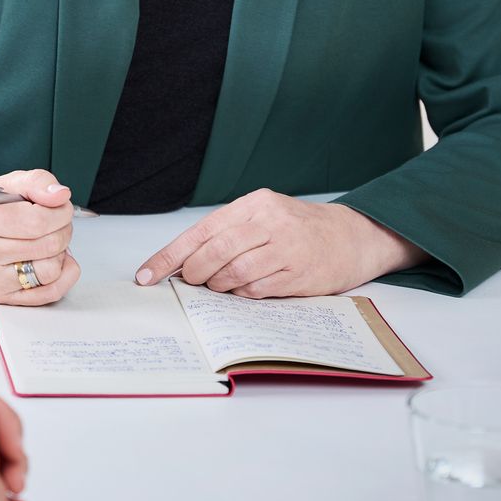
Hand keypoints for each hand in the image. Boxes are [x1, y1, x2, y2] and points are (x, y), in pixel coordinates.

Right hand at [0, 169, 80, 305]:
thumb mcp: (10, 183)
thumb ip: (38, 182)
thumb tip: (60, 196)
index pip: (36, 222)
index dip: (61, 213)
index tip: (62, 207)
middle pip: (47, 246)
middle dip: (63, 230)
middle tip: (57, 223)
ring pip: (50, 271)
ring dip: (60, 253)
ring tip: (48, 241)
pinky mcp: (0, 296)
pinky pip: (49, 293)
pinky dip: (63, 275)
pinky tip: (55, 260)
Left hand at [134, 189, 425, 297]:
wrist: (353, 236)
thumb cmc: (298, 228)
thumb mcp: (264, 215)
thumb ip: (229, 232)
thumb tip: (183, 260)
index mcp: (254, 203)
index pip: (201, 230)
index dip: (169, 256)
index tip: (146, 275)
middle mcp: (271, 222)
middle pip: (216, 252)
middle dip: (194, 273)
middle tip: (189, 282)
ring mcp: (288, 248)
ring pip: (235, 273)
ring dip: (218, 286)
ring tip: (216, 287)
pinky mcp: (301, 274)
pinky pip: (258, 290)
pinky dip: (242, 296)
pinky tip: (242, 293)